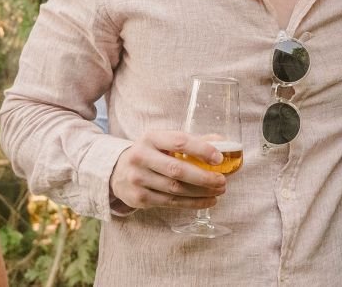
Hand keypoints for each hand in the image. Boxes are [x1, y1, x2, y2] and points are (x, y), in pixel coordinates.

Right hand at [110, 130, 226, 209]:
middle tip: (222, 181)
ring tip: (219, 191)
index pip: (180, 142)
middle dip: (204, 177)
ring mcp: (138, 179)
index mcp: (151, 138)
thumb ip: (192, 141)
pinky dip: (192, 203)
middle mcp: (141, 157)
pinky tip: (207, 201)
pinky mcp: (138, 198)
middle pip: (177, 169)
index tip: (219, 158)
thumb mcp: (165, 141)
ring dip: (201, 192)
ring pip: (175, 189)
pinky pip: (170, 202)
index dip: (202, 149)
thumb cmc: (151, 154)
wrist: (117, 171)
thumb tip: (223, 143)